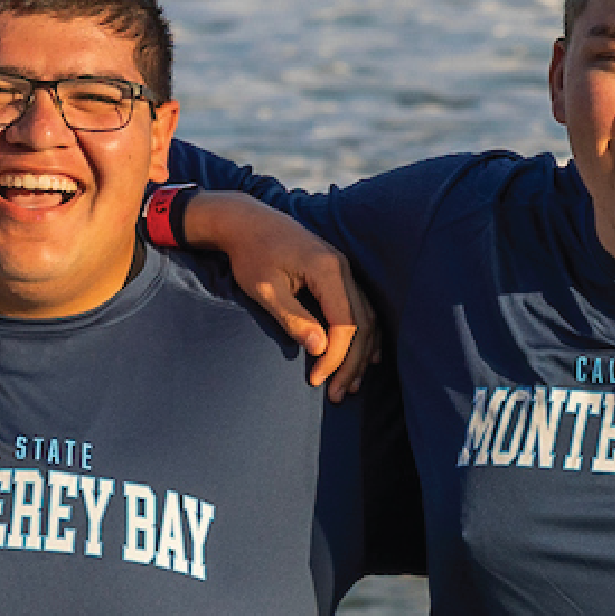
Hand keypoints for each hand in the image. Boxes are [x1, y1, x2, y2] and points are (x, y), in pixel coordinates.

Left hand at [183, 191, 380, 400]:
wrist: (247, 221)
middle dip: (352, 363)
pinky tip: (365, 357)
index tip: (317, 380)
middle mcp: (343, 268)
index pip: (344, 323)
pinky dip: (364, 335)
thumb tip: (320, 348)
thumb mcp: (265, 289)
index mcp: (327, 269)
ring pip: (367, 317)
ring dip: (361, 353)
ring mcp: (344, 269)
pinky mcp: (339, 273)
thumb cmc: (251, 254)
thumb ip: (293, 318)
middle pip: (362, 324)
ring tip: (350, 384)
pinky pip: (361, 308)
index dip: (335, 357)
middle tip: (338, 394)